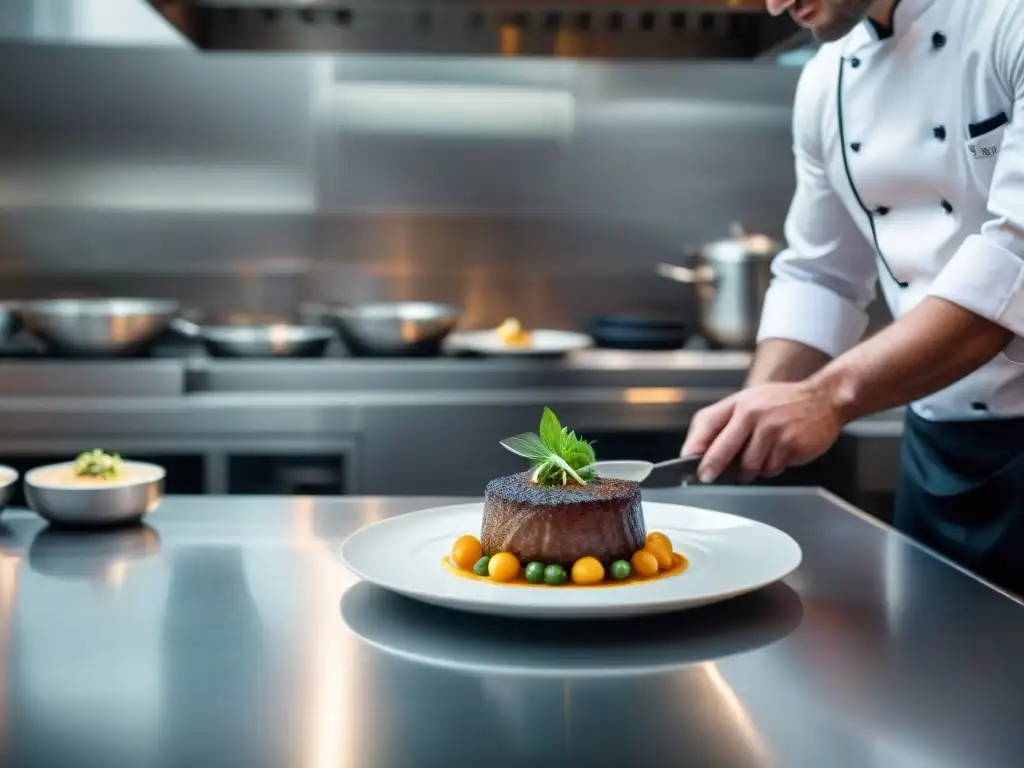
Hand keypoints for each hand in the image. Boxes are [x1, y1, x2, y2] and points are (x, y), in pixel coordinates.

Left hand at [681, 380, 843, 483]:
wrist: (823, 400)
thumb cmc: (781, 403)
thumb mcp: (748, 401)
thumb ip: (723, 422)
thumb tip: (698, 449)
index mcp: (740, 403)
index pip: (707, 424)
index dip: (695, 447)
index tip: (687, 462)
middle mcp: (754, 415)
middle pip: (723, 450)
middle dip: (712, 467)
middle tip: (706, 477)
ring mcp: (773, 431)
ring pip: (747, 466)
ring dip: (749, 469)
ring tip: (760, 454)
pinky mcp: (790, 447)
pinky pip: (770, 470)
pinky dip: (770, 468)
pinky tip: (778, 453)